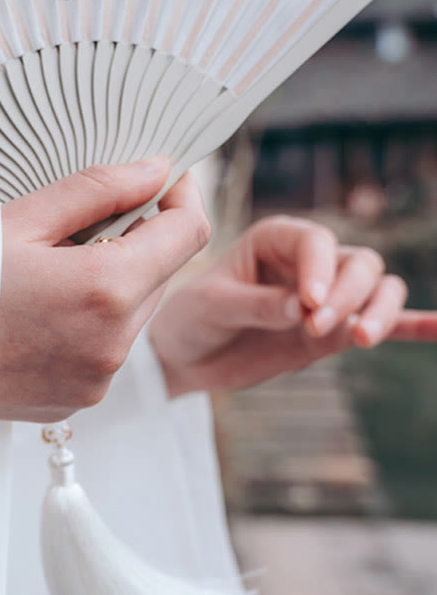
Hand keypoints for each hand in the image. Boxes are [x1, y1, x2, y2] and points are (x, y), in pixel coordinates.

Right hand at [0, 160, 211, 421]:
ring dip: (117, 282)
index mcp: (104, 289)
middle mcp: (113, 344)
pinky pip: (111, 347)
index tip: (160, 180)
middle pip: (163, 273)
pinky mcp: (79, 400)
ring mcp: (98, 379)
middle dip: (139, 240)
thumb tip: (154, 170)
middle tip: (83, 224)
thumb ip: (98, 189)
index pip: (188, 233)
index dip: (181, 196)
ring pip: (139, 311)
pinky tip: (45, 311)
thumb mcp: (19, 219)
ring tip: (53, 271)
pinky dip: (96, 321)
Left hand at [149, 215, 436, 397]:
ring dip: (379, 310)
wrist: (185, 355)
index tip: (309, 305)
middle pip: (358, 263)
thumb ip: (257, 305)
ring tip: (359, 338)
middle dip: (348, 294)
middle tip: (315, 328)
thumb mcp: (213, 306)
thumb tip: (306, 309)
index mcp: (274, 239)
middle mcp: (307, 263)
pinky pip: (380, 323)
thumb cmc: (191, 316)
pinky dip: (410, 325)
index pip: (316, 241)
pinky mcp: (333, 332)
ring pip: (377, 288)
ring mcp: (326, 297)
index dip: (321, 269)